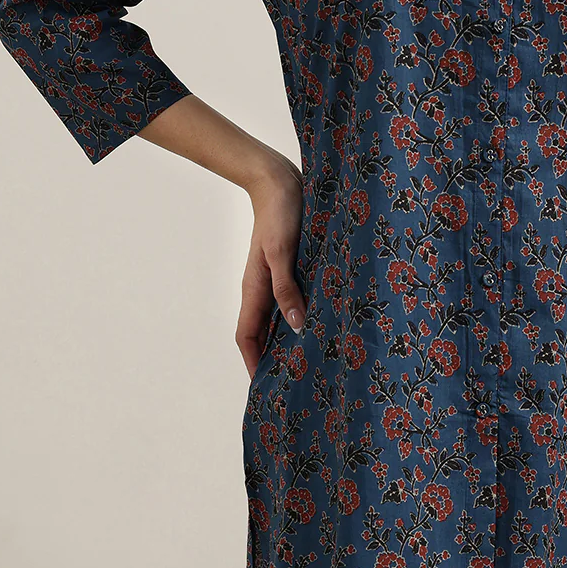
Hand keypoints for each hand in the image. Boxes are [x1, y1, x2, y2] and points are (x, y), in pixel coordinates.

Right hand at [235, 163, 306, 380]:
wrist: (278, 180)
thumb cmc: (280, 213)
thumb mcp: (283, 251)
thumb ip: (286, 287)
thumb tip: (295, 325)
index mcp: (254, 288)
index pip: (247, 336)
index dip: (253, 362)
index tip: (264, 387)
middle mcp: (262, 287)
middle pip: (262, 332)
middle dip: (272, 357)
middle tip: (292, 382)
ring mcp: (275, 277)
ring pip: (277, 316)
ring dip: (287, 337)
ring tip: (308, 358)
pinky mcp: (289, 266)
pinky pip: (291, 298)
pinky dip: (299, 313)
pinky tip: (318, 319)